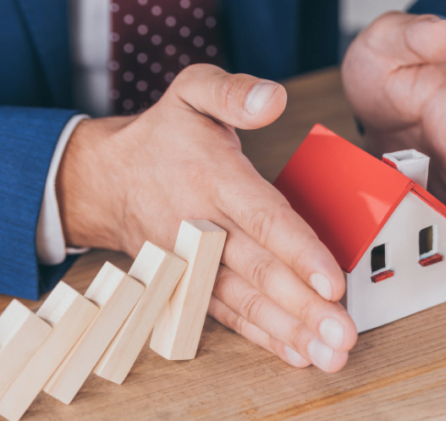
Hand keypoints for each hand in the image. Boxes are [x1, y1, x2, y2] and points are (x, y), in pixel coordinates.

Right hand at [57, 64, 356, 371]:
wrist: (103, 179)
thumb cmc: (160, 136)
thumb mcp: (191, 91)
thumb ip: (233, 92)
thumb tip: (273, 97)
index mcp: (213, 178)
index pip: (262, 218)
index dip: (298, 251)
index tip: (332, 282)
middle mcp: (203, 225)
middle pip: (259, 270)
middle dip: (303, 307)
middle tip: (342, 335)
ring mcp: (194, 260)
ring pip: (245, 300)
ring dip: (288, 330)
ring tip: (328, 354)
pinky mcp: (189, 281)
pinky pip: (226, 313)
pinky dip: (260, 335)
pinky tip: (295, 351)